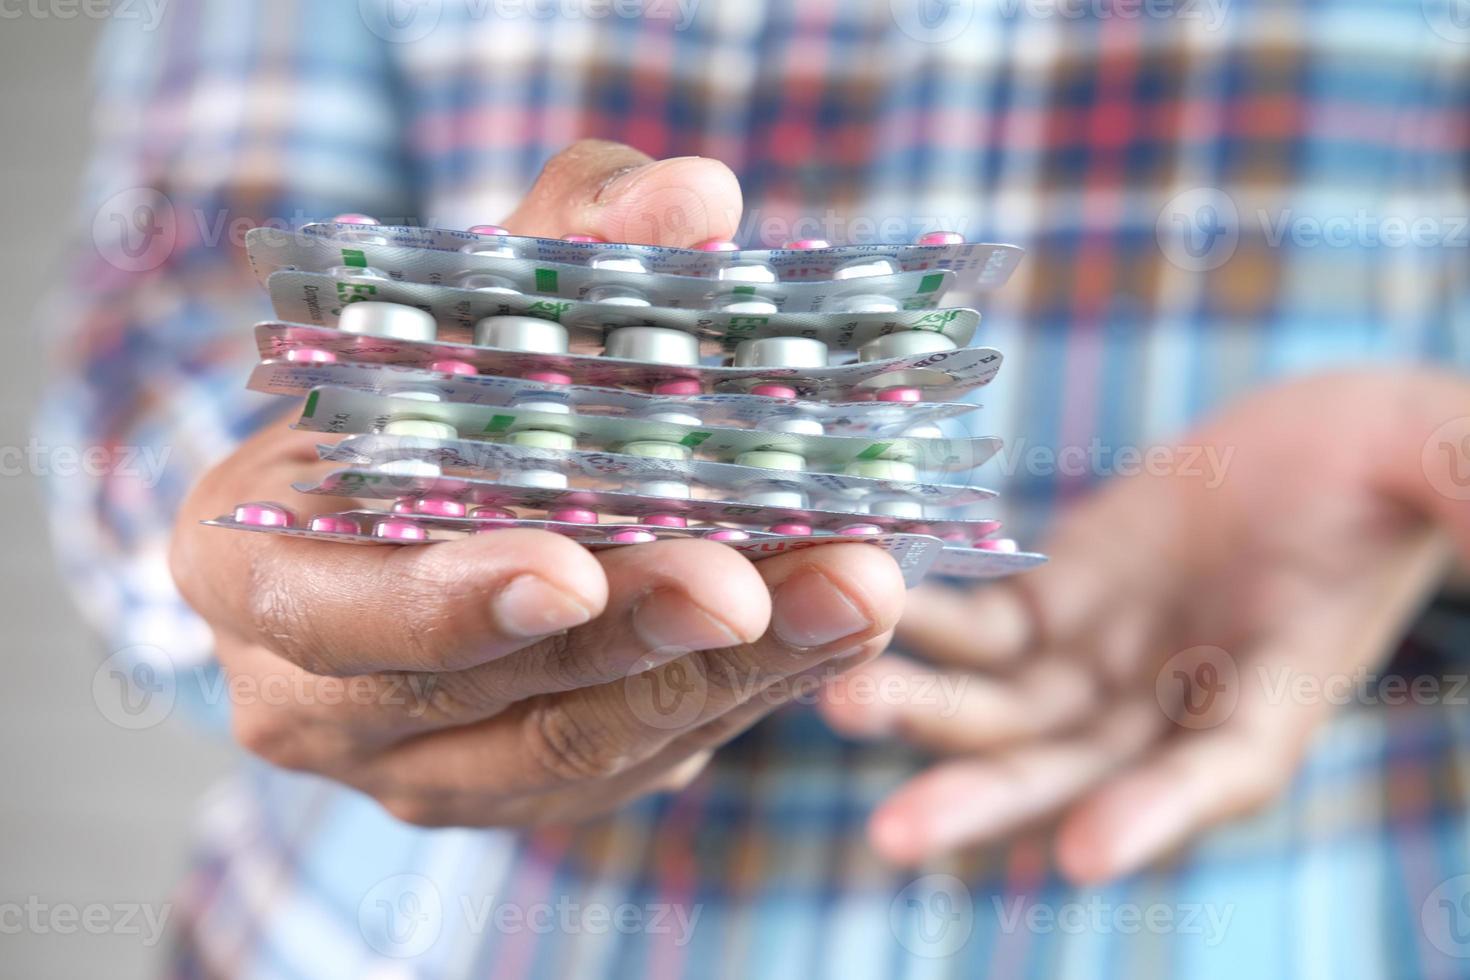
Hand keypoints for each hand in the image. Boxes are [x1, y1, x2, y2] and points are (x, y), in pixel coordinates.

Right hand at [170, 140, 904, 826]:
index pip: (340, 613)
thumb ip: (559, 239)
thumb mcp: (458, 299)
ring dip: (730, 671)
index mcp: (256, 576)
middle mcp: (323, 701)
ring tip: (849, 592)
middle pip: (492, 692)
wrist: (388, 513)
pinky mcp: (527, 792)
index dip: (455, 600)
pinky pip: (643, 759)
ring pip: (588, 745)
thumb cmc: (408, 389)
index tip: (574, 568)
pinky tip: (829, 622)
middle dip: (638, 633)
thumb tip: (692, 195)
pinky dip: (746, 688)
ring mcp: (427, 769)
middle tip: (755, 583)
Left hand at [820, 369, 1469, 880]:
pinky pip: (982, 625)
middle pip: (1073, 774)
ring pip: (1003, 707)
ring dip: (926, 713)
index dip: (1157, 816)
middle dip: (986, 801)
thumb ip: (1459, 497)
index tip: (1083, 854)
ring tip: (843, 706)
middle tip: (896, 837)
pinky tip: (865, 616)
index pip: (1218, 775)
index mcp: (1274, 700)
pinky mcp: (1059, 601)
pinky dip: (927, 624)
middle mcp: (1175, 704)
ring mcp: (1109, 657)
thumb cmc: (1394, 462)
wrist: (1324, 440)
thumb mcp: (1436, 470)